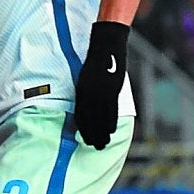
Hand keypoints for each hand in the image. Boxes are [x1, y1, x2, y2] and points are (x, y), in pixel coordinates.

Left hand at [74, 21, 128, 149]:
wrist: (106, 46)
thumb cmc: (96, 62)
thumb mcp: (87, 78)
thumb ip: (87, 93)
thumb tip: (91, 108)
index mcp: (81, 91)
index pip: (81, 116)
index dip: (84, 129)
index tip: (86, 140)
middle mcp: (89, 94)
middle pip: (91, 120)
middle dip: (92, 135)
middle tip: (95, 147)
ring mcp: (101, 92)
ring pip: (101, 118)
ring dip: (102, 133)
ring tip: (103, 143)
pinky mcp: (112, 90)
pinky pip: (111, 110)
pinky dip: (111, 122)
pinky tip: (111, 130)